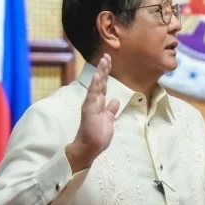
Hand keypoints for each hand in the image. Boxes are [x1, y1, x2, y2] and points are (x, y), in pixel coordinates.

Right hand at [66, 53, 120, 172]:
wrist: (90, 148)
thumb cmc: (97, 136)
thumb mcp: (108, 121)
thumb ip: (110, 111)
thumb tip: (114, 101)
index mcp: (99, 104)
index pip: (102, 86)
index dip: (105, 74)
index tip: (108, 62)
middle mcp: (94, 102)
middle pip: (99, 82)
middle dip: (103, 69)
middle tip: (107, 56)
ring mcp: (91, 105)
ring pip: (96, 86)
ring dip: (100, 73)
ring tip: (104, 61)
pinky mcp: (89, 110)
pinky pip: (92, 96)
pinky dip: (95, 86)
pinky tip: (97, 76)